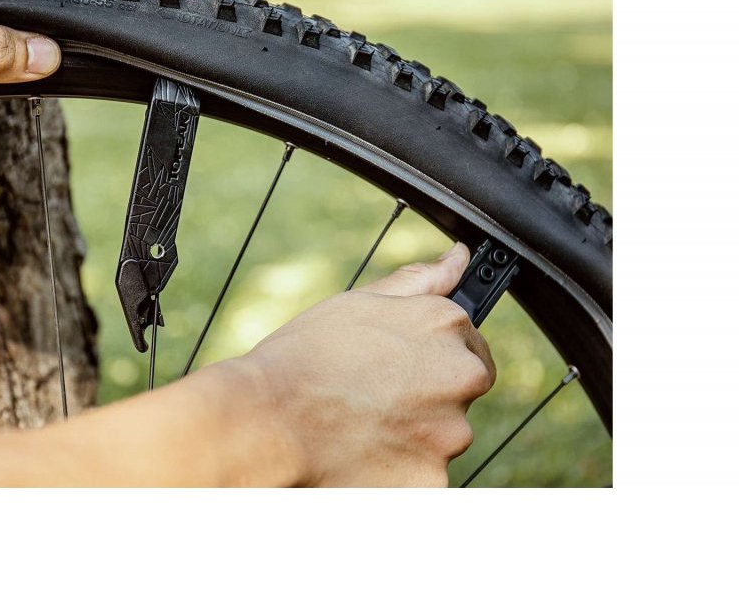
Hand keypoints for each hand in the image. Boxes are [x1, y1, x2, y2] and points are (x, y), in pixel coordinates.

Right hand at [243, 242, 494, 486]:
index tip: (402, 365)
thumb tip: (459, 258)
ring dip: (416, 433)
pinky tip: (361, 454)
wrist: (269, 420)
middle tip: (375, 395)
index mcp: (445, 325)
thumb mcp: (359, 302)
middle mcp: (459, 376)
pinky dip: (401, 469)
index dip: (433, 355)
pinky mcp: (432, 479)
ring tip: (360, 425)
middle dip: (431, 394)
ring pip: (444, 435)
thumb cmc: (305, 356)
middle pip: (462, 390)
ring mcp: (450, 433)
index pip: (470, 343)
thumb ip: (419, 281)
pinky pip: (425, 474)